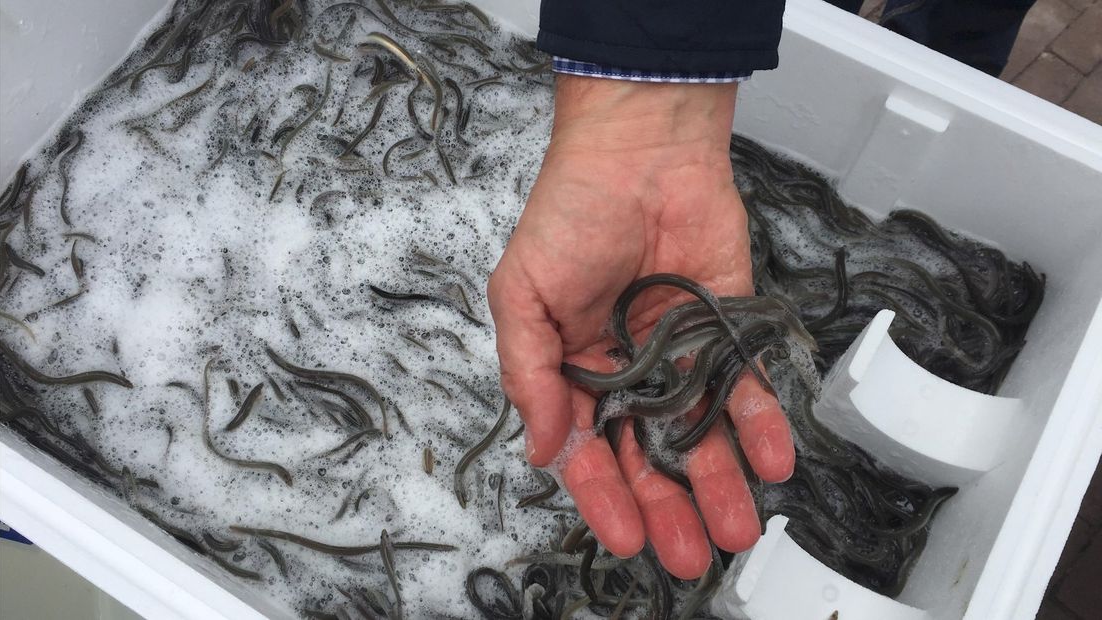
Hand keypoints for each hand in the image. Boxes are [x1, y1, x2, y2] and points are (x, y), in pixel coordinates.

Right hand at [487, 76, 794, 578]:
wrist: (641, 149)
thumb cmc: (570, 212)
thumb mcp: (522, 292)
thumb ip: (529, 372)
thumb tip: (544, 447)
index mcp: (572, 368)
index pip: (590, 450)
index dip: (605, 497)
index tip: (627, 539)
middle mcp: (628, 370)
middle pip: (650, 453)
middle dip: (670, 507)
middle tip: (692, 553)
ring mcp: (680, 353)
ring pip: (702, 431)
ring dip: (720, 482)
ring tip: (740, 528)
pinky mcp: (728, 328)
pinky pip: (746, 385)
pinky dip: (761, 422)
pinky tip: (772, 459)